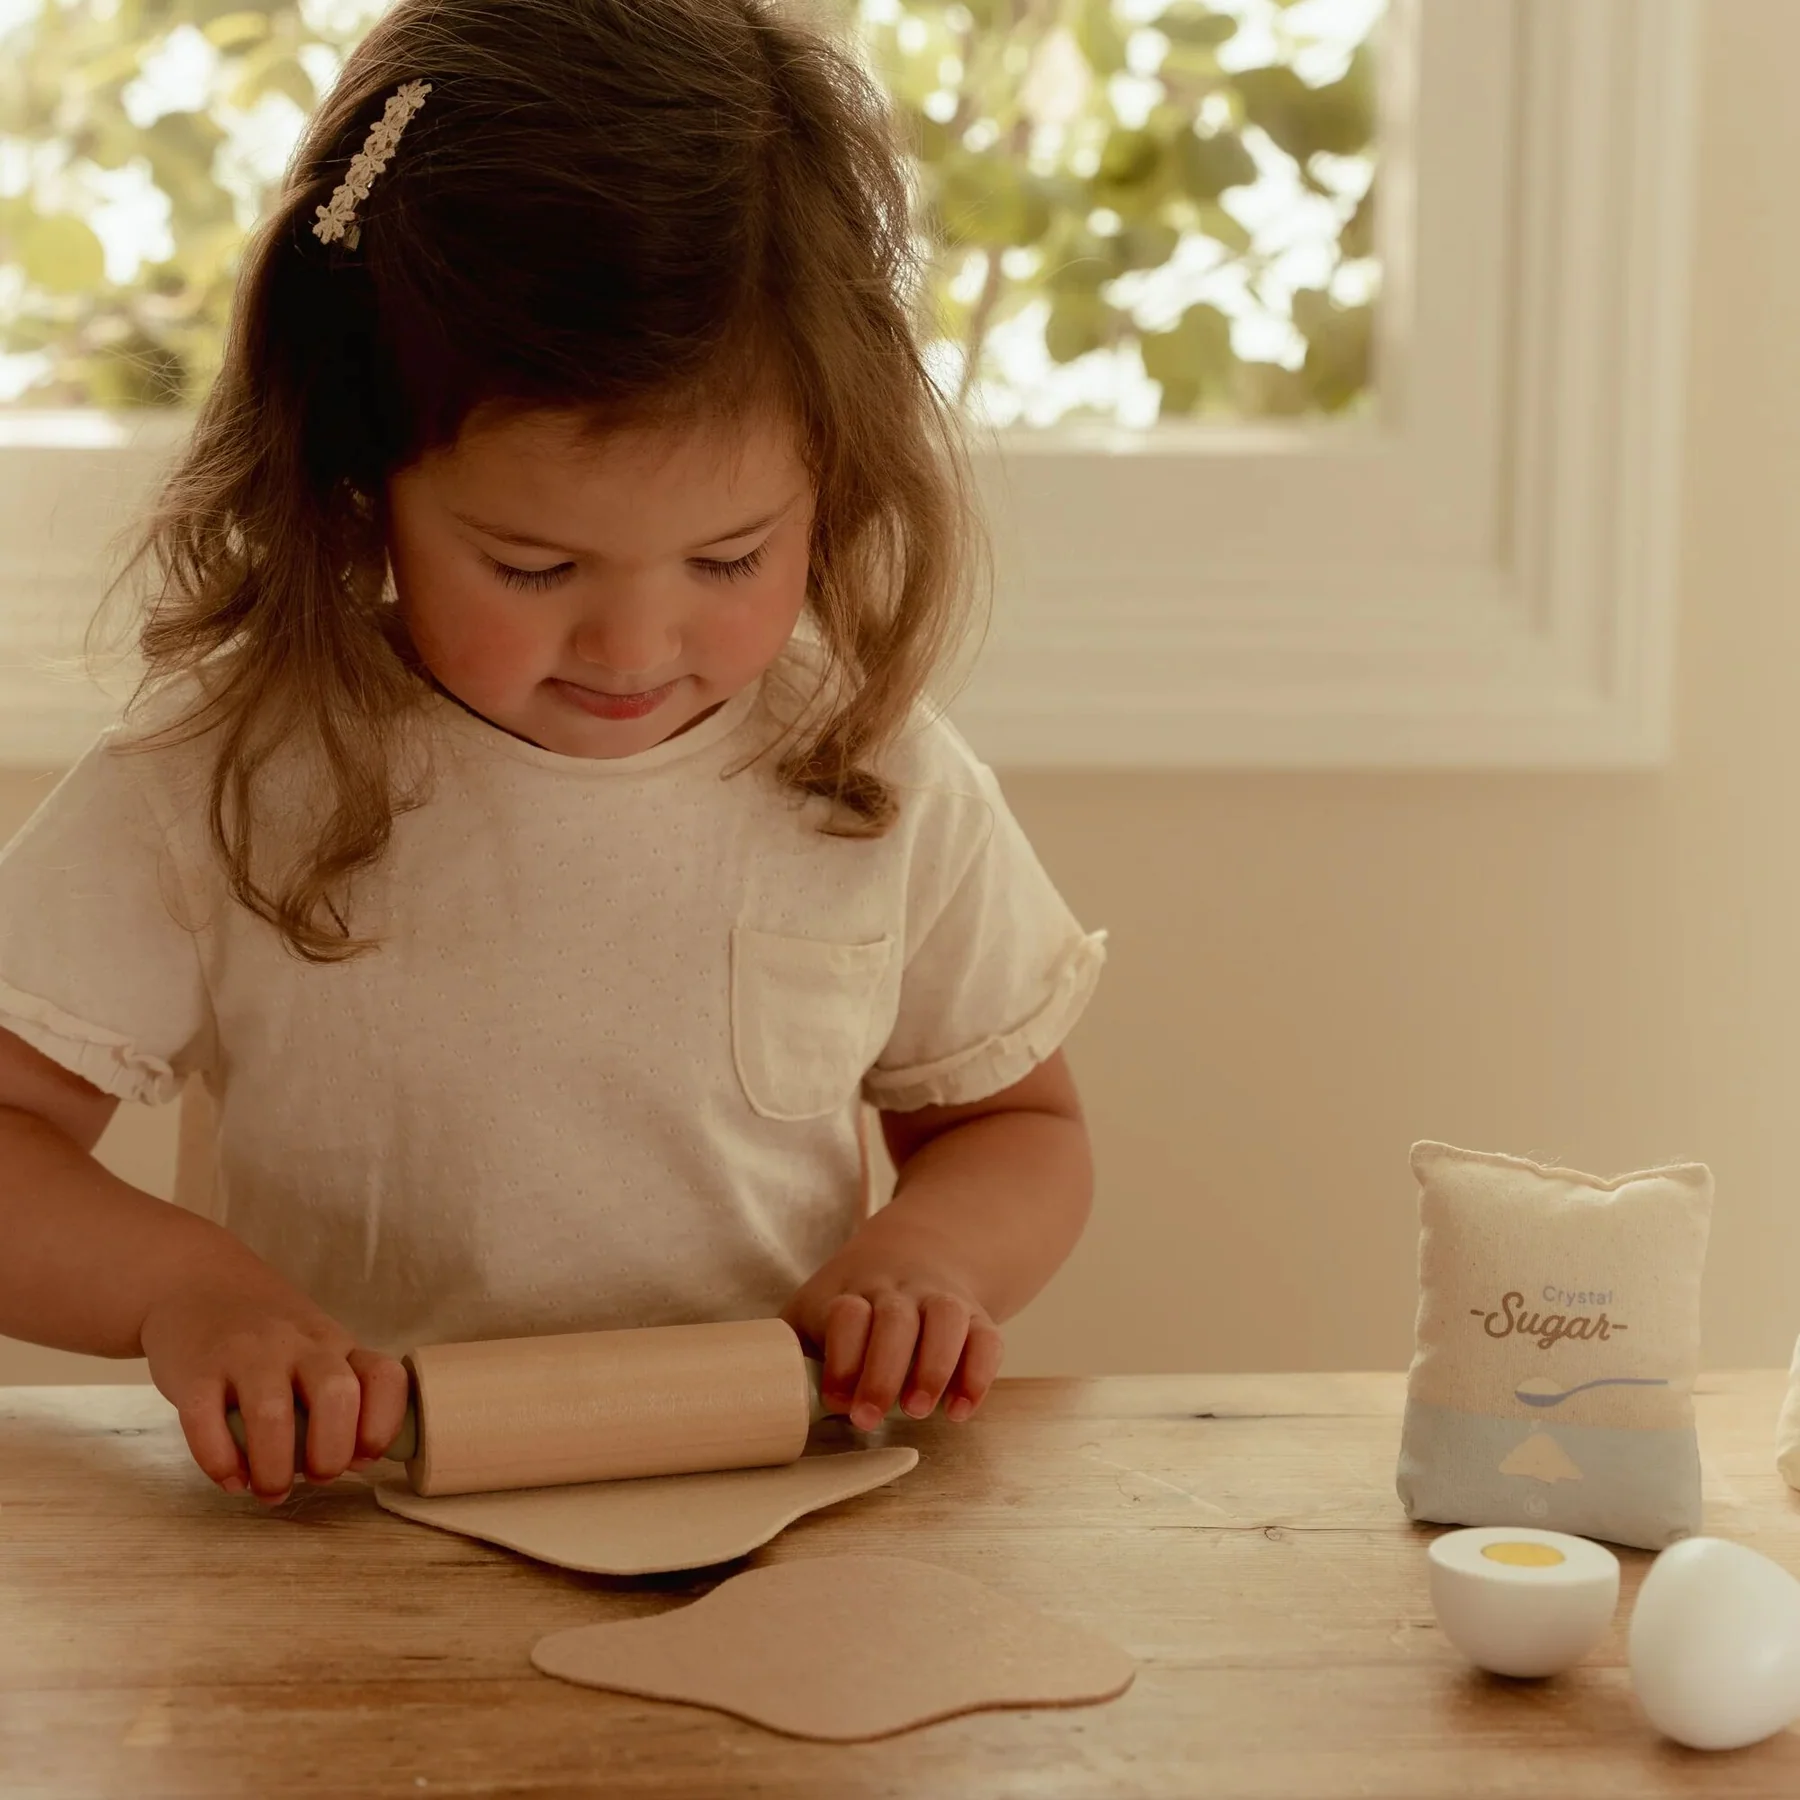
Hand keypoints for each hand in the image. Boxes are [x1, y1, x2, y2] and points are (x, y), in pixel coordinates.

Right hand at [139, 1267, 408, 1504]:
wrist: (194, 1281)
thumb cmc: (265, 1331)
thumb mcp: (315, 1345)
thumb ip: (337, 1394)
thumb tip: (360, 1461)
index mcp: (335, 1343)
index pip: (383, 1376)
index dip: (383, 1424)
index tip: (365, 1457)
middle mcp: (297, 1344)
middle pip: (335, 1396)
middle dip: (332, 1453)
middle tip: (316, 1478)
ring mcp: (245, 1354)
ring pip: (272, 1414)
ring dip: (275, 1468)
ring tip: (270, 1490)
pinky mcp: (196, 1371)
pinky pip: (206, 1423)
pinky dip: (220, 1462)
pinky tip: (229, 1479)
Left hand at [783, 1255, 1003, 1430]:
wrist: (917, 1251)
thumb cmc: (850, 1303)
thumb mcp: (814, 1312)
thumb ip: (794, 1352)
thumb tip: (764, 1401)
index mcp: (850, 1291)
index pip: (848, 1313)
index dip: (843, 1357)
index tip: (836, 1400)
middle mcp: (898, 1290)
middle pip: (896, 1319)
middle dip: (884, 1372)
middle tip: (872, 1418)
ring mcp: (939, 1300)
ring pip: (946, 1319)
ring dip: (934, 1368)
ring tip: (918, 1410)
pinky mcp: (976, 1318)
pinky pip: (987, 1338)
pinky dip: (978, 1375)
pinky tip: (961, 1411)